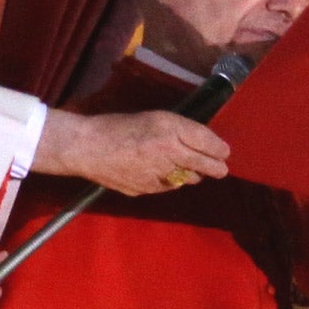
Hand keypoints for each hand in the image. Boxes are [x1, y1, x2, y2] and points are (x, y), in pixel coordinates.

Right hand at [32, 108, 228, 193]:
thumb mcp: (154, 118)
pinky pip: (168, 186)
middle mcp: (168, 152)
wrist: (84, 147)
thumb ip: (181, 130)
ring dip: (191, 174)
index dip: (219, 149)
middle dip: (216, 167)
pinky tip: (159, 172)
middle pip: (206, 166)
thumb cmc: (118, 126)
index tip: (224, 152)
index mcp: (169, 130)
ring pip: (189, 179)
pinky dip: (169, 180)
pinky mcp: (147, 189)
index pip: (208, 142)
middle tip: (220, 168)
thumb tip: (207, 144)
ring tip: (186, 167)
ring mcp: (158, 174)